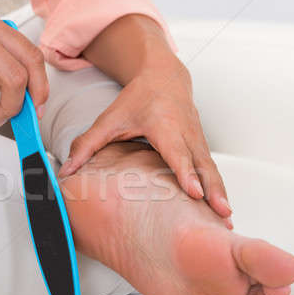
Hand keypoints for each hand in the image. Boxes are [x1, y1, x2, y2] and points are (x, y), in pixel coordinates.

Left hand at [59, 53, 231, 222]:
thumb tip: (66, 171)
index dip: (186, 173)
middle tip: (222, 213)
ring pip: (212, 170)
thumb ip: (87, 145)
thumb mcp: (109, 119)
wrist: (165, 76)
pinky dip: (219, 189)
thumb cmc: (139, 98)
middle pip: (202, 166)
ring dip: (221, 194)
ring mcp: (198, 140)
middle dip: (213, 190)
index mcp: (165, 126)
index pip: (177, 153)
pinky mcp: (202, 147)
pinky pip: (212, 170)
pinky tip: (223, 209)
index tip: (196, 192)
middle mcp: (186, 134)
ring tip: (227, 218)